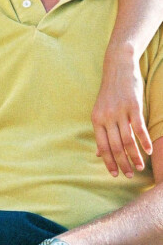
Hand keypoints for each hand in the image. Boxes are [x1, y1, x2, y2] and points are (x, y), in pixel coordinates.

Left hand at [91, 48, 151, 177]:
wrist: (118, 69)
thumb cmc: (110, 93)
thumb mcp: (101, 111)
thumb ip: (101, 132)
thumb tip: (97, 153)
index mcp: (96, 119)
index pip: (102, 146)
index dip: (108, 161)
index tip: (115, 174)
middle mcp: (106, 117)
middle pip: (115, 146)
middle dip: (122, 163)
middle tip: (129, 175)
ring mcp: (120, 111)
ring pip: (128, 140)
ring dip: (135, 157)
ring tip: (141, 167)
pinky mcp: (133, 106)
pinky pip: (139, 128)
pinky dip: (144, 141)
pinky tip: (148, 151)